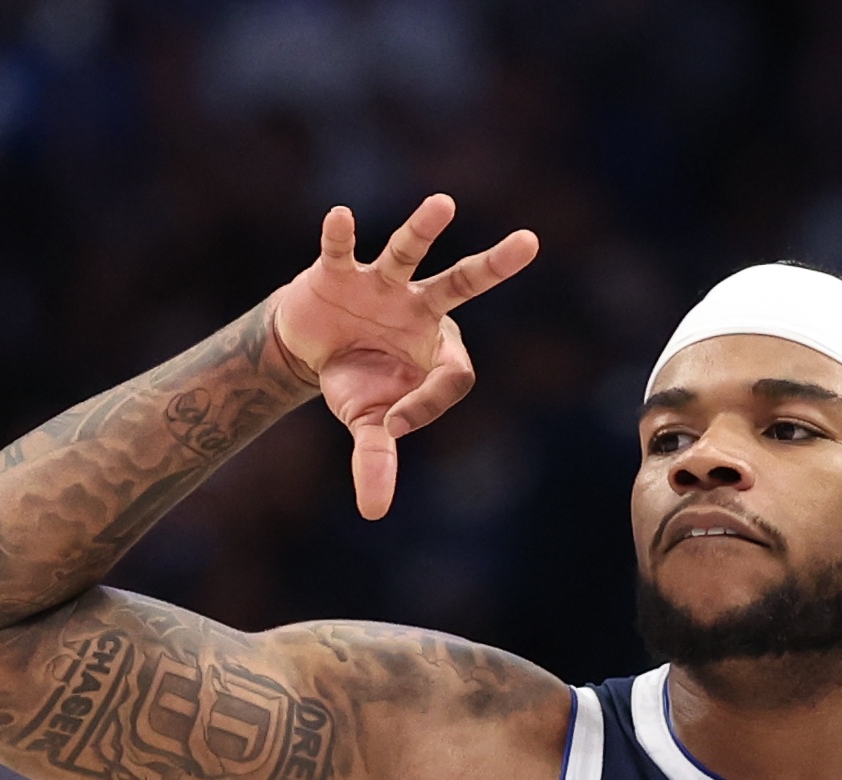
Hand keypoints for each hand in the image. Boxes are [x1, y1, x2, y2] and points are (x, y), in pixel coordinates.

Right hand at [266, 194, 538, 519]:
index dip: (430, 403)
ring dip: (423, 229)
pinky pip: (344, 251)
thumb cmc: (355, 383)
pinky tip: (341, 216)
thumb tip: (373, 513)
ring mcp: (382, 285)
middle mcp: (418, 308)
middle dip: (495, 266)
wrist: (310, 348)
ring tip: (444, 204)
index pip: (454, 373)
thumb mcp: (366, 424)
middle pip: (464, 284)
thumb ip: (377, 461)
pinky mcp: (340, 272)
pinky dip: (340, 235)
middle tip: (530, 243)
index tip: (394, 426)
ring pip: (409, 255)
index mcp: (437, 347)